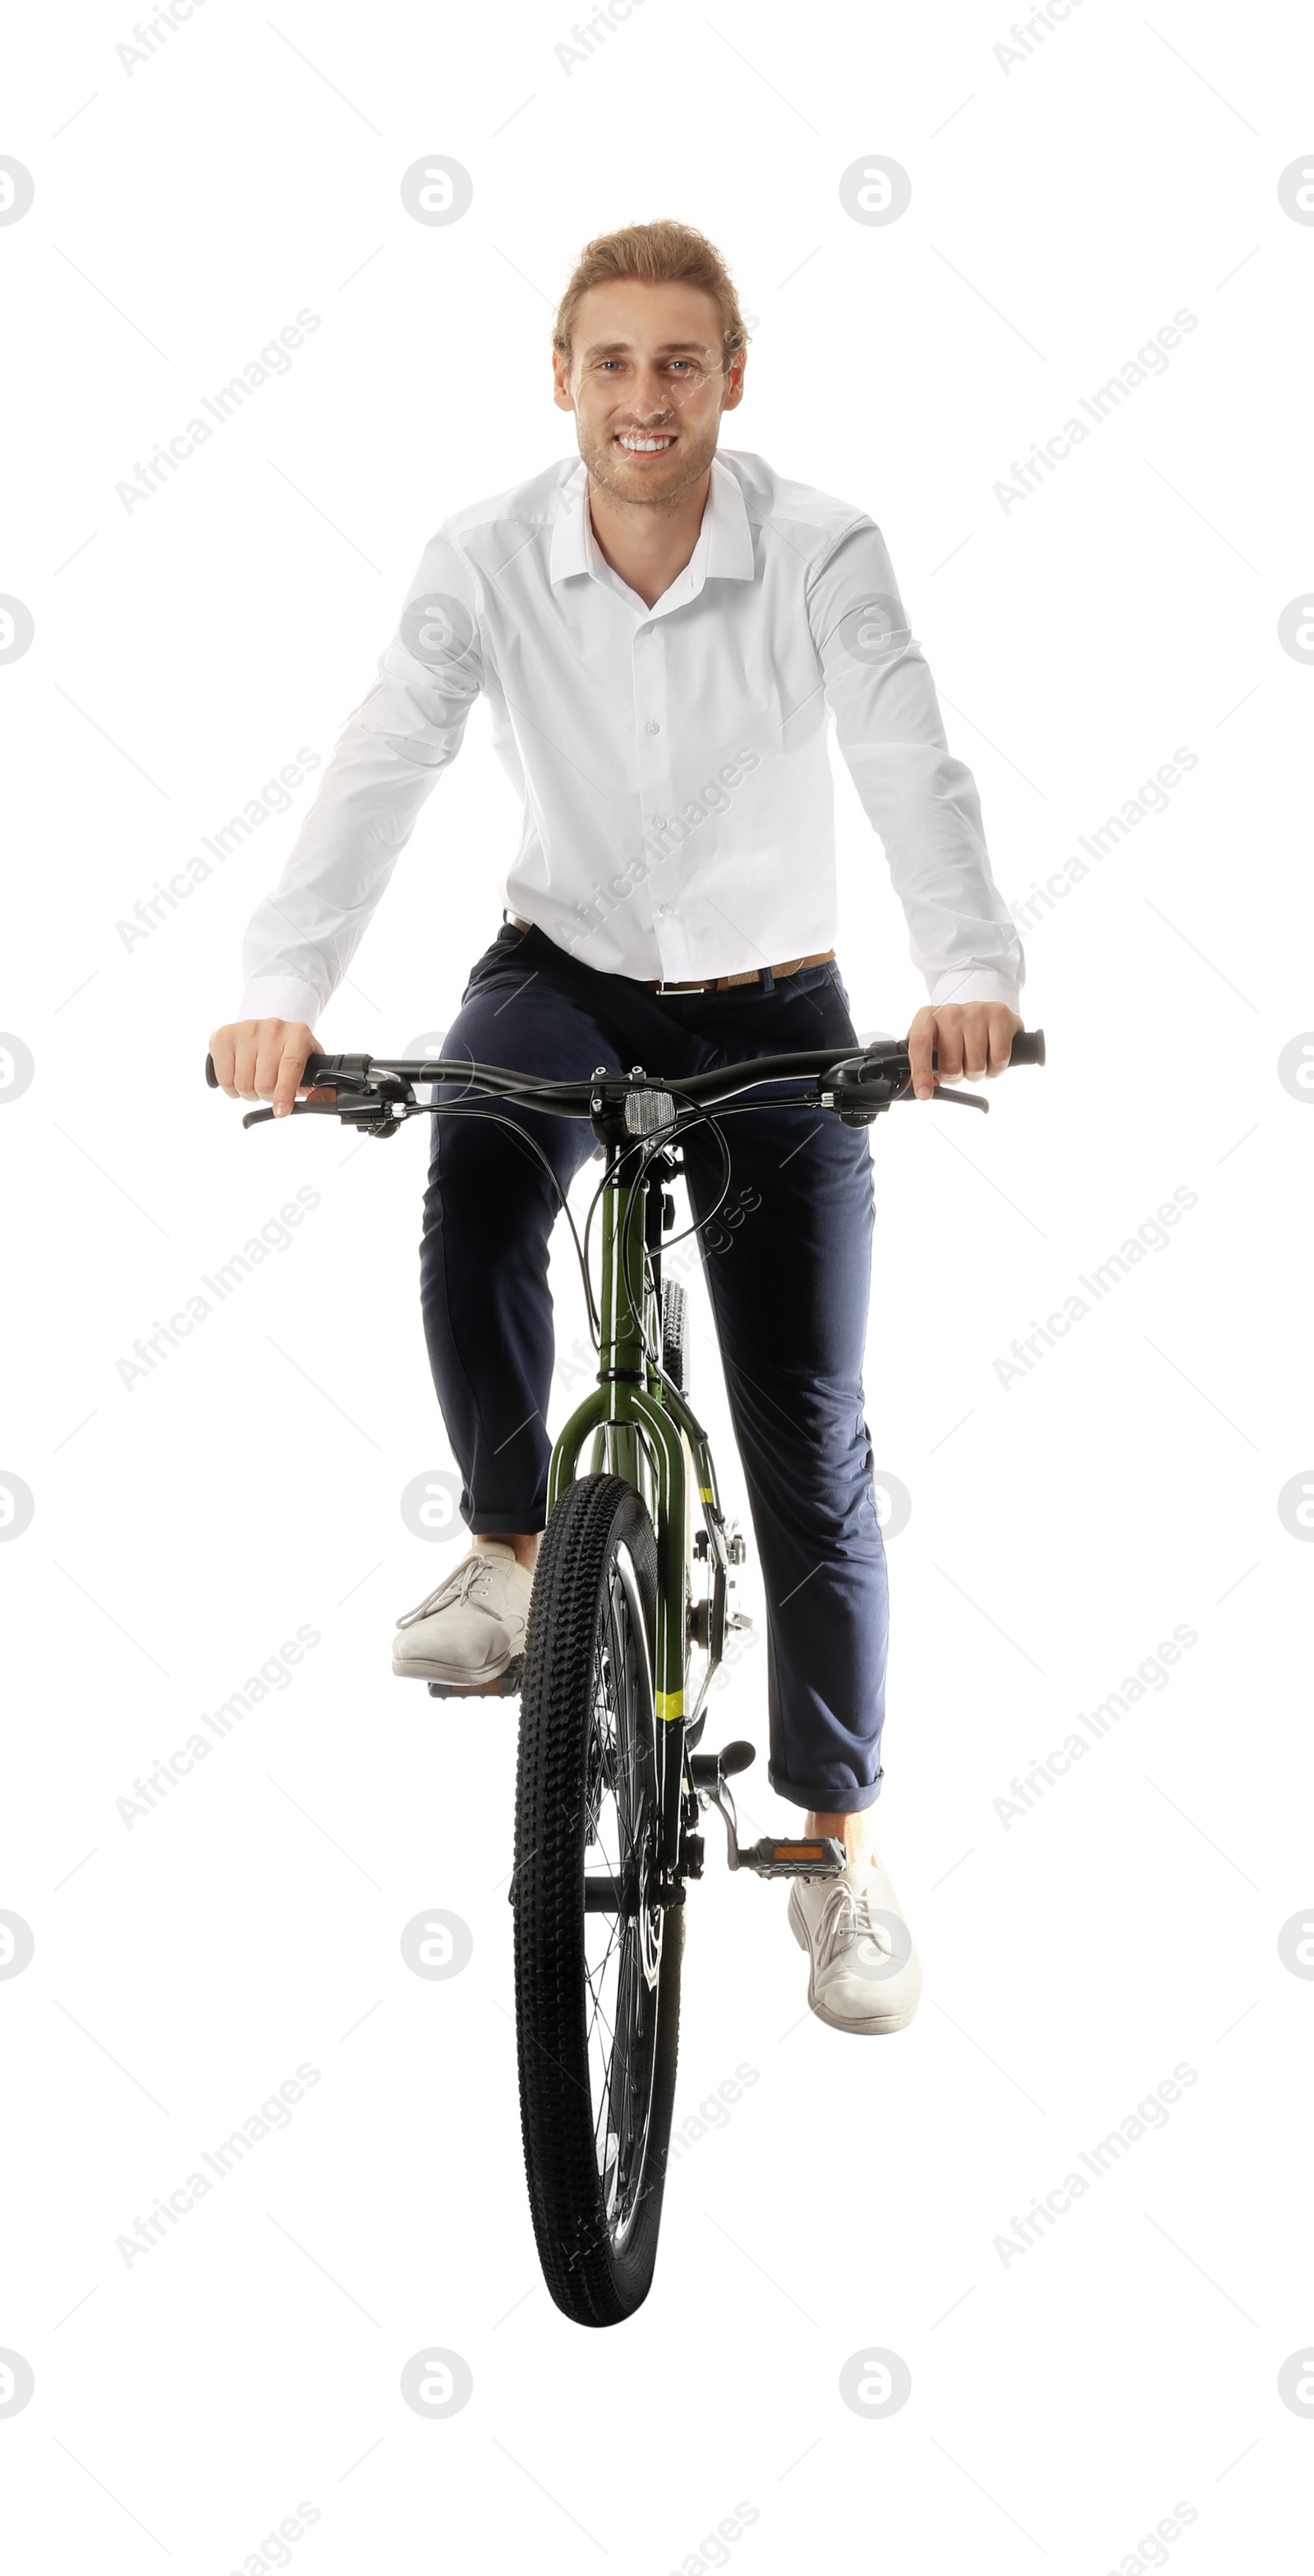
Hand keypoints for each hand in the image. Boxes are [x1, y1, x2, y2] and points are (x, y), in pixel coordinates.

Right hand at [208, 1018, 331, 1118]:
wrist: (267, 1030)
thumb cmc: (290, 1053)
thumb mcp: (311, 1066)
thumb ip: (322, 1088)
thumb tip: (317, 1101)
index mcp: (298, 1035)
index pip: (291, 1067)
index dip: (285, 1093)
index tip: (281, 1111)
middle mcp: (273, 1028)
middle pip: (264, 1082)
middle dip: (267, 1096)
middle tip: (270, 1091)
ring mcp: (247, 1029)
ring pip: (243, 1083)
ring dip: (249, 1093)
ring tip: (255, 1082)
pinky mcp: (225, 1035)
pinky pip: (225, 1078)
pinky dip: (231, 1089)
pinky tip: (240, 1078)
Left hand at [906, 1002, 1022, 1101]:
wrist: (987, 1015)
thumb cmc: (957, 1036)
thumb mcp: (935, 1047)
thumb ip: (922, 1067)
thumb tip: (917, 1090)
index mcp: (926, 1018)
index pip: (919, 1045)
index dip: (921, 1072)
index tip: (924, 1094)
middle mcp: (949, 1012)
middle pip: (951, 1066)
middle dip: (957, 1076)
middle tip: (961, 1067)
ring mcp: (975, 1011)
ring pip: (976, 1066)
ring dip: (977, 1074)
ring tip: (977, 1059)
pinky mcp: (998, 1014)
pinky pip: (998, 1060)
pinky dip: (996, 1069)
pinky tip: (992, 1056)